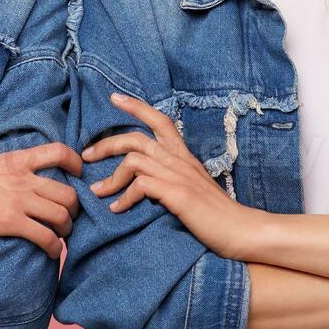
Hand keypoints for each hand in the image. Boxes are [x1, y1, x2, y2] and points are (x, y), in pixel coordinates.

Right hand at [0, 143, 83, 257]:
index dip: (76, 163)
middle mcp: (22, 177)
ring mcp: (17, 199)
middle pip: (68, 192)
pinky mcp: (10, 222)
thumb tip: (29, 180)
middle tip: (67, 219)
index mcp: (16, 159)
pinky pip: (46, 236)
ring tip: (60, 237)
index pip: (59, 151)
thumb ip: (12, 170)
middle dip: (74, 210)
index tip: (78, 176)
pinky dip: (55, 248)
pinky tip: (51, 252)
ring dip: (66, 230)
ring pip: (62, 215)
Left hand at [83, 92, 255, 259]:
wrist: (242, 230)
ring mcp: (179, 176)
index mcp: (184, 156)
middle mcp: (180, 160)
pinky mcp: (178, 194)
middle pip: (137, 137)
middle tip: (86, 155)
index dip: (136, 106)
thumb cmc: (216, 214)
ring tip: (97, 191)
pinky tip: (117, 209)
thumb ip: (173, 177)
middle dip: (106, 144)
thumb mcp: (193, 187)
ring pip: (134, 159)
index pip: (160, 120)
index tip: (114, 98)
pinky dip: (124, 197)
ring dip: (110, 176)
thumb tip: (146, 179)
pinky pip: (140, 185)